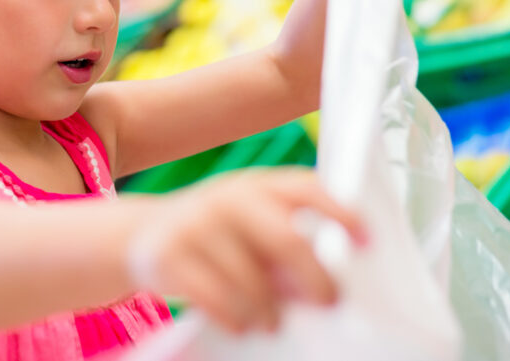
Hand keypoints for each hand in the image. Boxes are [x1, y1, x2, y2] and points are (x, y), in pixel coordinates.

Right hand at [126, 168, 366, 333]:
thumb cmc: (217, 234)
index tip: (368, 240)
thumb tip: (326, 284)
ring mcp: (196, 224)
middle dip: (315, 276)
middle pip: (286, 238)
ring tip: (274, 322)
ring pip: (250, 279)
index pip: (307, 189)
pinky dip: (235, 317)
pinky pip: (214, 297)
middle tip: (330, 301)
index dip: (340, 211)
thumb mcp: (251, 225)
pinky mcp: (168, 255)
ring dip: (269, 309)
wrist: (141, 234)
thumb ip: (286, 243)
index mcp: (257, 185)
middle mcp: (229, 197)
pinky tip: (243, 323)